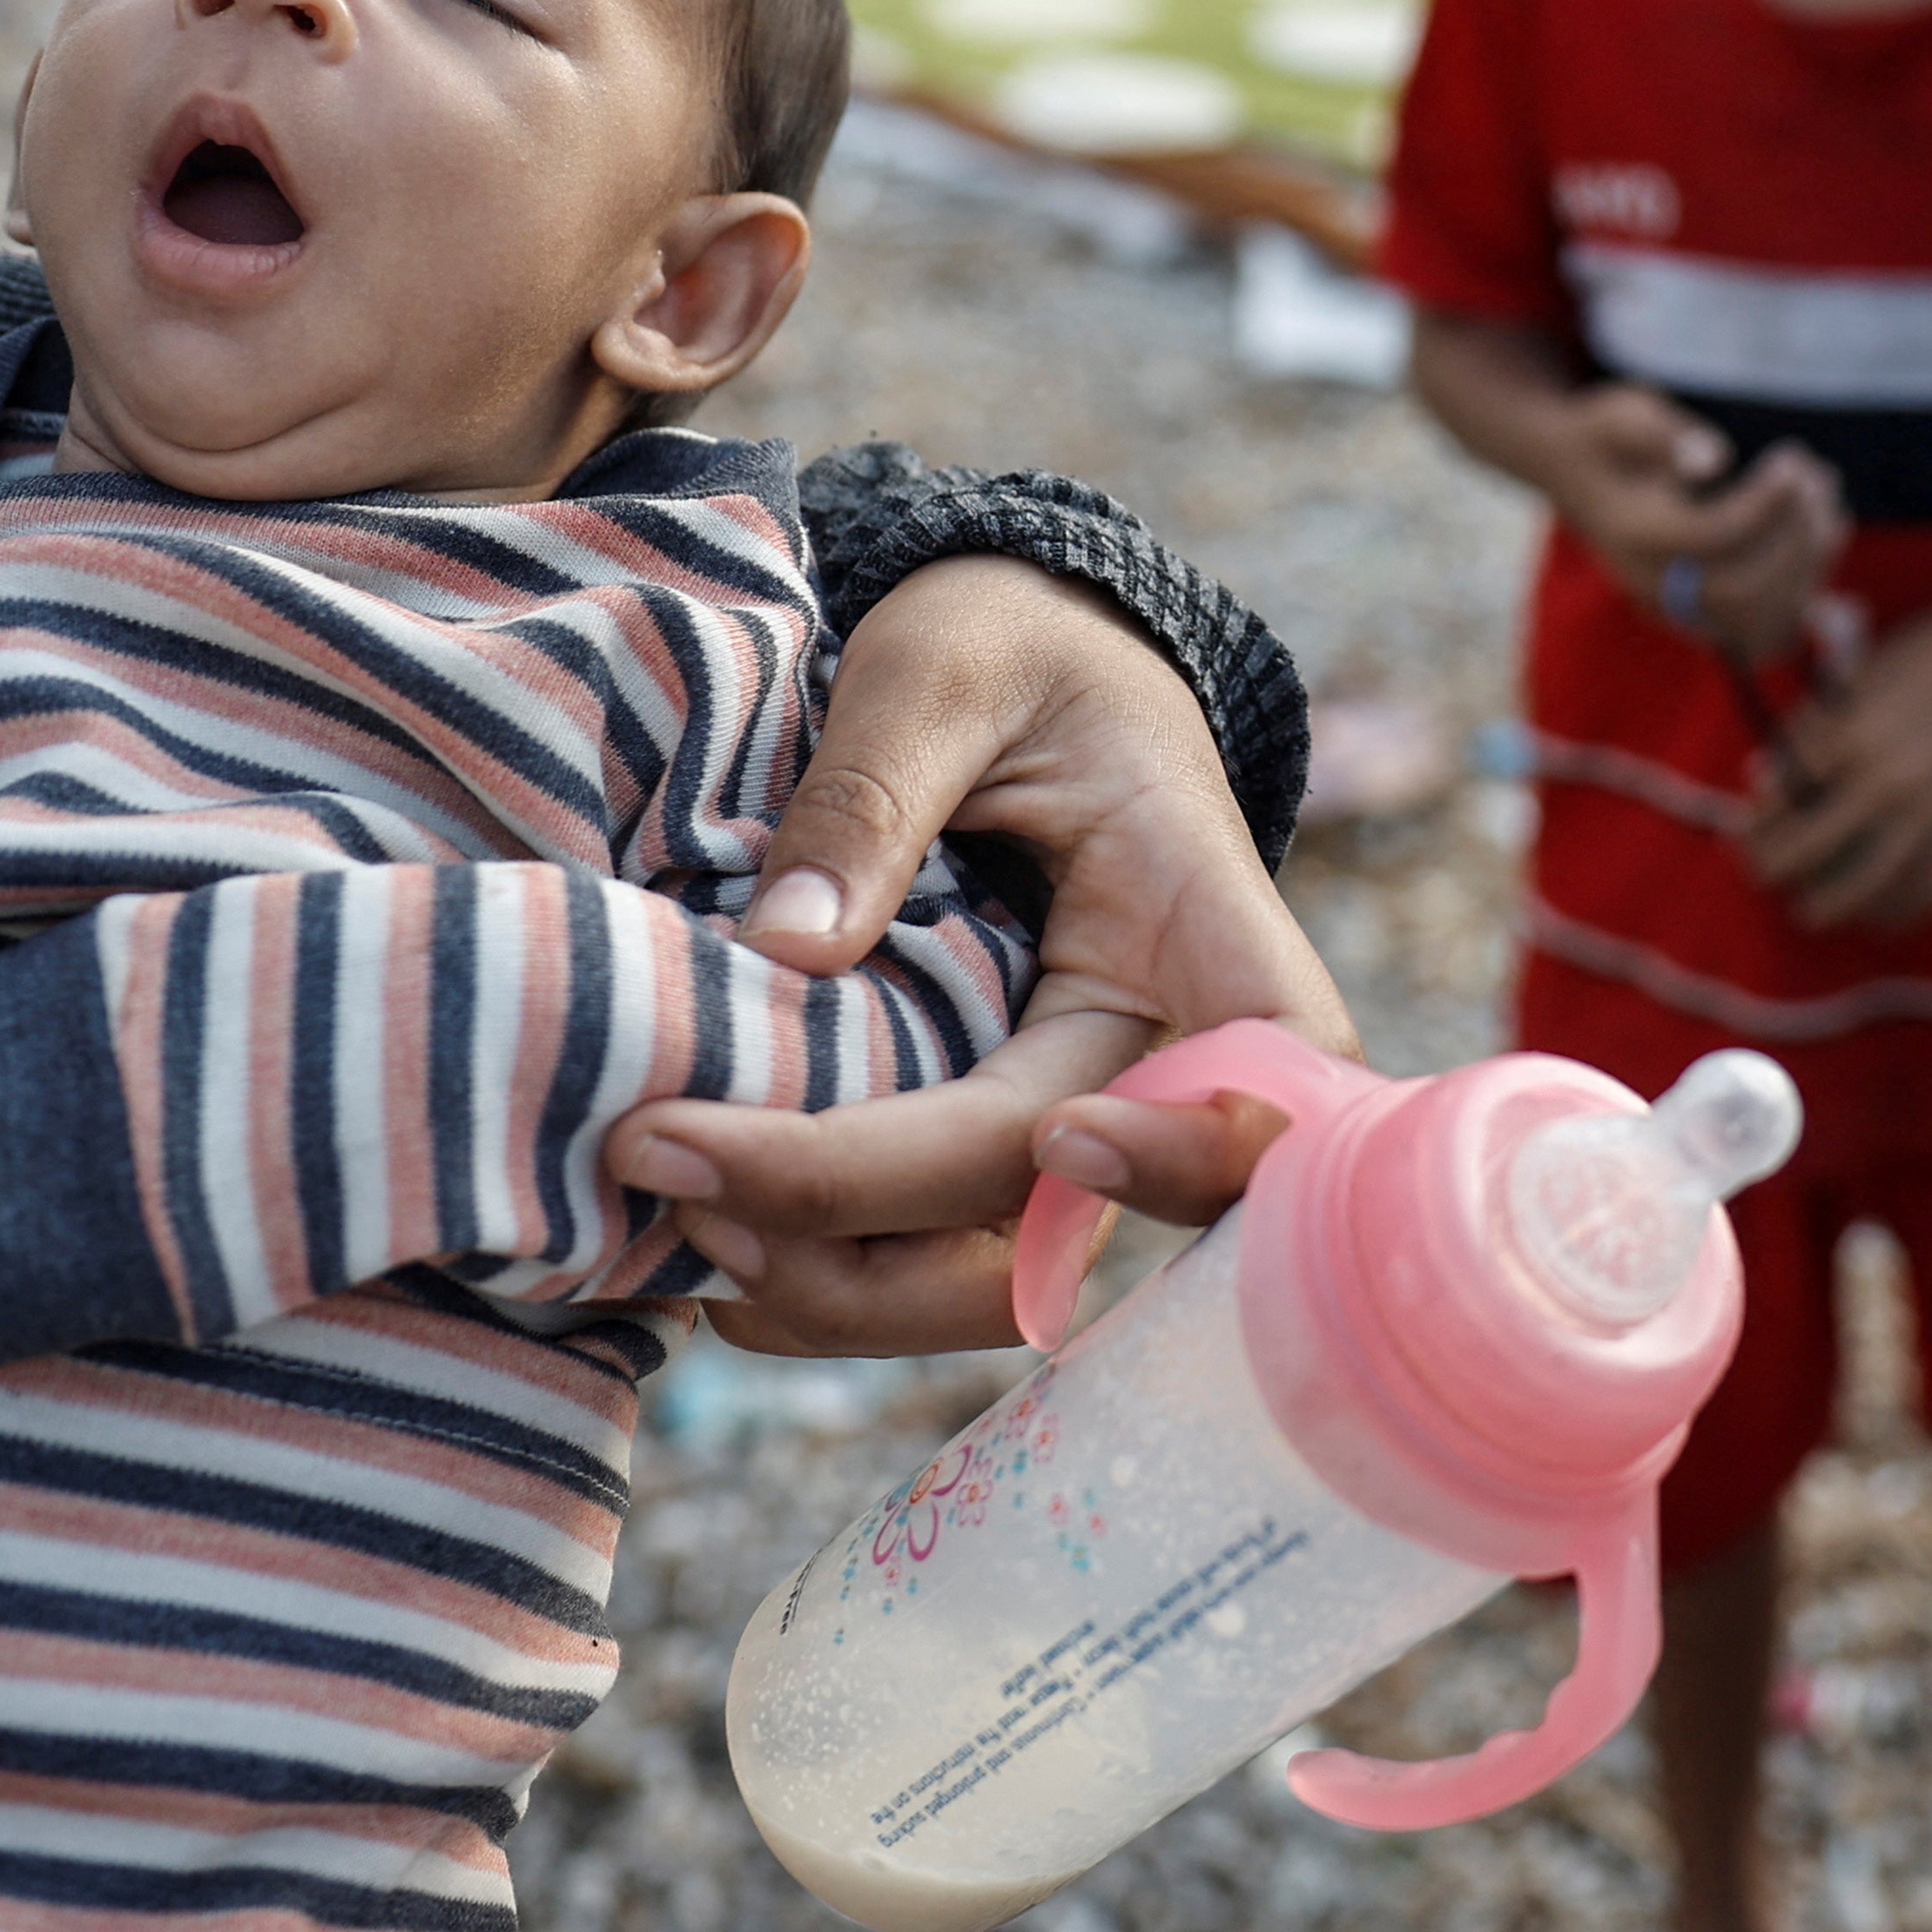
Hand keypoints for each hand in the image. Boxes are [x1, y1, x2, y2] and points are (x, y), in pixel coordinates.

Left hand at [602, 555, 1355, 1351]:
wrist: (1007, 672)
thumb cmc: (1006, 647)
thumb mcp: (942, 662)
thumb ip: (873, 788)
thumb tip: (786, 949)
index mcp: (1202, 921)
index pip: (1264, 1074)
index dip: (1188, 1145)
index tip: (1062, 1136)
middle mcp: (1155, 1056)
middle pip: (1060, 1215)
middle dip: (871, 1229)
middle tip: (670, 1158)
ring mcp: (1074, 1124)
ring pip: (982, 1280)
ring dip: (828, 1284)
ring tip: (668, 1196)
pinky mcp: (987, 1156)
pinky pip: (921, 1262)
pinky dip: (811, 1275)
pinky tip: (701, 1216)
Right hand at [1548, 385, 1845, 664]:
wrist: (1577, 472)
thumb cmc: (1608, 436)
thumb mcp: (1624, 415)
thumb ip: (1661, 434)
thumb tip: (1713, 458)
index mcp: (1633, 535)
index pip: (1711, 537)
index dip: (1764, 503)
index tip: (1793, 458)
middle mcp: (1650, 583)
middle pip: (1739, 589)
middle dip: (1793, 536)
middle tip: (1817, 476)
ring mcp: (1675, 608)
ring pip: (1757, 618)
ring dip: (1807, 562)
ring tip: (1827, 497)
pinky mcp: (1699, 614)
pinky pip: (1762, 629)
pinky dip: (1805, 589)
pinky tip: (1826, 532)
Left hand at [1746, 583, 1931, 930]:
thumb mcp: (1864, 673)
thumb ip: (1813, 727)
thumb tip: (1764, 780)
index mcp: (1851, 735)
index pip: (1774, 803)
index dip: (1750, 826)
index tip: (1745, 834)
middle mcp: (1887, 783)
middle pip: (1801, 857)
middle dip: (1769, 871)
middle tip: (1764, 872)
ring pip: (1859, 895)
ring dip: (1824, 907)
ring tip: (1812, 907)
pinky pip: (1925, 896)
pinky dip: (1894, 912)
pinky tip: (1878, 909)